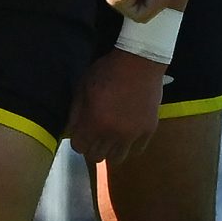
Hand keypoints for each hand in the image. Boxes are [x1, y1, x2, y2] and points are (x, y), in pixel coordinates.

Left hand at [67, 49, 164, 165]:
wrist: (140, 61)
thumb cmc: (107, 71)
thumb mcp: (83, 87)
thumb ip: (75, 113)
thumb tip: (72, 132)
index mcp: (94, 122)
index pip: (79, 148)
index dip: (78, 140)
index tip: (82, 132)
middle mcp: (113, 134)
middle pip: (96, 157)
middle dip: (92, 147)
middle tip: (95, 135)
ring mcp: (133, 134)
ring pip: (117, 159)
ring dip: (111, 150)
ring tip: (111, 136)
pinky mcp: (149, 131)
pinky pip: (136, 151)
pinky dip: (129, 146)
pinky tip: (127, 134)